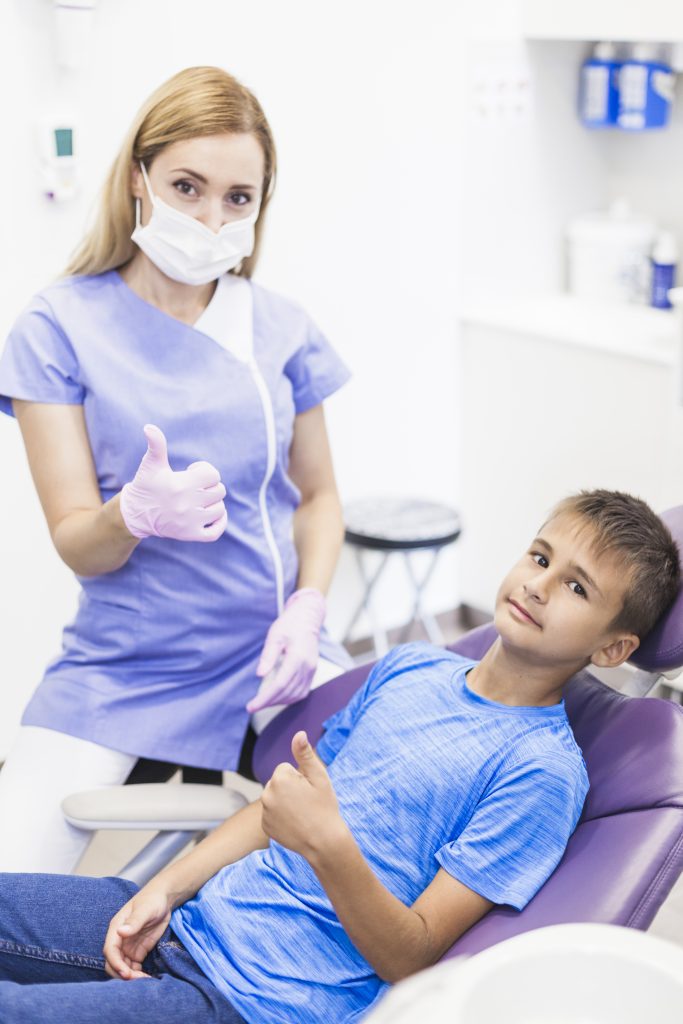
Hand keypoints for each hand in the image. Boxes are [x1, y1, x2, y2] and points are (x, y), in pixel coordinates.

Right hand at [103, 883, 172, 979]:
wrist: (164, 899)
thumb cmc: (152, 900)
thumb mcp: (145, 909)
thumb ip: (134, 921)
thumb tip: (120, 932)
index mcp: (116, 929)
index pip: (110, 950)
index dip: (116, 964)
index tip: (126, 974)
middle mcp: (120, 940)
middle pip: (114, 963)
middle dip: (123, 974)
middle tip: (139, 979)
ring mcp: (128, 948)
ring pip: (123, 968)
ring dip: (131, 977)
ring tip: (146, 980)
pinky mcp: (138, 952)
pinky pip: (134, 968)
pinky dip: (138, 975)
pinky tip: (148, 978)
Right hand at [120, 424, 227, 541]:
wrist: (136, 514)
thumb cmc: (146, 485)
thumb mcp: (151, 464)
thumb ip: (156, 445)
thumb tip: (149, 427)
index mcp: (182, 484)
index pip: (213, 475)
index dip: (205, 471)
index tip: (193, 473)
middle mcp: (188, 504)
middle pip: (219, 491)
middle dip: (209, 486)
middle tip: (195, 487)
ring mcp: (190, 521)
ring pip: (219, 509)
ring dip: (213, 503)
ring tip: (199, 500)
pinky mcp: (190, 535)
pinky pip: (216, 531)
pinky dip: (220, 522)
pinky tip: (213, 514)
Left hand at [246, 588, 325, 712]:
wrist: (308, 618)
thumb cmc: (290, 624)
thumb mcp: (274, 636)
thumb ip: (268, 656)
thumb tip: (259, 675)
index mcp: (297, 657)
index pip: (280, 685)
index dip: (265, 698)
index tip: (251, 706)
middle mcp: (307, 667)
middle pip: (287, 692)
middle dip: (269, 702)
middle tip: (252, 706)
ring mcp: (312, 670)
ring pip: (296, 695)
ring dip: (279, 702)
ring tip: (263, 702)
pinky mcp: (312, 672)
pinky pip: (302, 692)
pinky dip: (289, 698)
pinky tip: (278, 697)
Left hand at [260, 730, 344, 858]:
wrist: (324, 842)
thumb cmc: (324, 806)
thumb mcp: (319, 777)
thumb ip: (305, 754)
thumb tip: (298, 733)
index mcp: (280, 778)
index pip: (286, 769)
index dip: (300, 778)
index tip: (309, 791)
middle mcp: (267, 794)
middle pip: (278, 782)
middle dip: (290, 788)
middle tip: (306, 803)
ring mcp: (264, 812)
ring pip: (275, 798)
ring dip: (285, 802)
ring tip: (302, 814)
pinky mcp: (265, 826)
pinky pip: (272, 814)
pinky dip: (281, 817)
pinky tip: (295, 824)